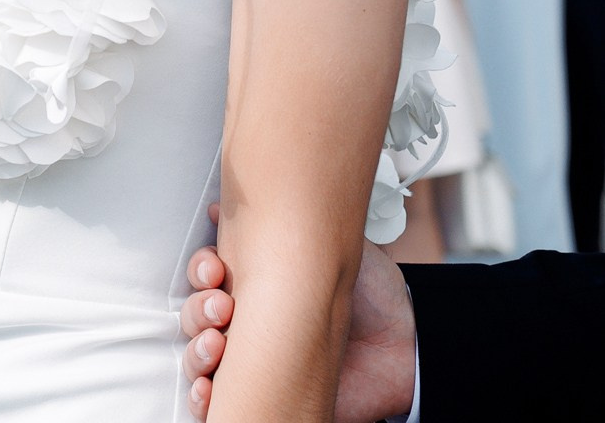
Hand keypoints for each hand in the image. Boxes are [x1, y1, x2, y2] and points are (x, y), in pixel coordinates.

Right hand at [180, 207, 415, 422]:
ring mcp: (255, 364)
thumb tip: (236, 201)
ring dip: (197, 353)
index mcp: (257, 286)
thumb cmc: (372, 295)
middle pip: (196, 319)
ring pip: (200, 361)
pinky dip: (204, 400)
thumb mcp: (333, 245)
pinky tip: (209, 389)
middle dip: (198, 311)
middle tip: (223, 307)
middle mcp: (249, 324)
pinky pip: (221, 406)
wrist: (407, 344)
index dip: (202, 272)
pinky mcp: (267, 400)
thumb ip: (291, 220)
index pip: (208, 279)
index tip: (217, 269)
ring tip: (218, 347)